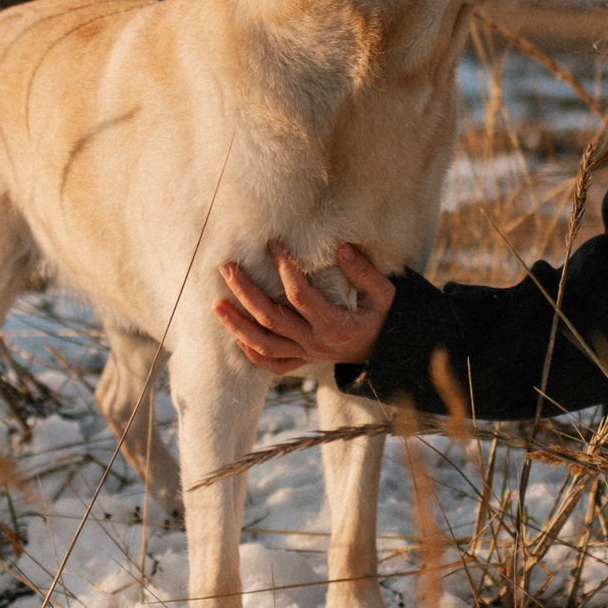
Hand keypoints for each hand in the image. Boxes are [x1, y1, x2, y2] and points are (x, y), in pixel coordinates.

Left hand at [214, 241, 394, 372]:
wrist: (390, 353)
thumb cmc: (387, 318)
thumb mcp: (384, 293)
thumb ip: (363, 272)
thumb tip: (340, 249)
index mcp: (334, 324)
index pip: (299, 295)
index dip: (284, 268)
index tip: (272, 244)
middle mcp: (314, 342)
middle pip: (270, 318)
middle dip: (245, 292)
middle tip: (227, 268)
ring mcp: (307, 354)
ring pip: (263, 344)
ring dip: (237, 325)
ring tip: (217, 305)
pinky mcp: (304, 361)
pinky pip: (272, 364)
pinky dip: (251, 352)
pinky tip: (235, 336)